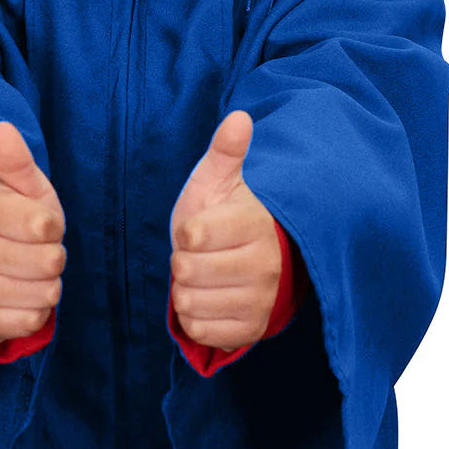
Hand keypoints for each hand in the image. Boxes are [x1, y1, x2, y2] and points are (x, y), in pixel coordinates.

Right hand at [0, 122, 66, 344]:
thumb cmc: (6, 217)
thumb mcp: (17, 187)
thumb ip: (16, 161)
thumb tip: (2, 130)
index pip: (45, 226)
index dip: (52, 225)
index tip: (36, 223)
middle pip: (52, 262)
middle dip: (52, 256)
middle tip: (31, 249)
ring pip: (46, 294)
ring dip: (46, 284)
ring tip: (25, 271)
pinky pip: (31, 321)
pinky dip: (34, 310)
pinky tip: (18, 294)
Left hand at [169, 110, 281, 352]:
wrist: (253, 260)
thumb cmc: (228, 216)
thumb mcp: (220, 181)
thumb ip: (225, 151)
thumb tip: (238, 117)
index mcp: (255, 225)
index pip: (192, 236)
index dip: (185, 233)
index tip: (201, 230)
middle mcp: (265, 266)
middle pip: (187, 271)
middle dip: (183, 262)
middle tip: (201, 255)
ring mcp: (261, 301)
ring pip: (190, 302)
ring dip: (186, 291)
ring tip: (205, 276)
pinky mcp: (251, 330)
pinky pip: (200, 330)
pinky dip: (194, 318)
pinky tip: (209, 300)